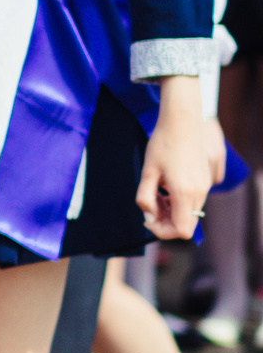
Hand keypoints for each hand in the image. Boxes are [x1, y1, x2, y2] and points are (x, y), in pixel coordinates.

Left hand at [137, 77, 222, 242]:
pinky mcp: (206, 179)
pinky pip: (193, 200)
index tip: (147, 218)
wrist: (182, 121)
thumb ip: (145, 198)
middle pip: (186, 224)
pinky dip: (179, 201)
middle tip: (149, 204)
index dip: (162, 231)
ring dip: (171, 210)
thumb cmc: (162, 144)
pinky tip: (166, 185)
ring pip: (190, 213)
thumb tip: (149, 216)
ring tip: (156, 192)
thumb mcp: (147, 172)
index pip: (181, 231)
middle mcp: (200, 193)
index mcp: (185, 194)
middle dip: (165, 220)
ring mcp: (205, 186)